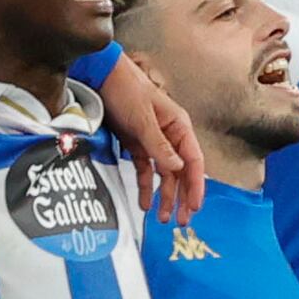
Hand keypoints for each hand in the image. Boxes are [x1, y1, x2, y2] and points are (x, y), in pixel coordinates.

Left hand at [98, 54, 208, 220]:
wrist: (101, 76)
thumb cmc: (127, 91)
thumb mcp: (143, 120)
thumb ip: (159, 146)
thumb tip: (178, 170)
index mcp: (179, 128)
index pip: (194, 162)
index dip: (196, 185)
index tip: (195, 207)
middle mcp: (170, 137)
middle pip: (181, 172)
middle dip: (182, 197)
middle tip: (181, 222)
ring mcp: (153, 142)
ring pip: (165, 175)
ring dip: (165, 196)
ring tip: (162, 218)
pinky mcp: (137, 145)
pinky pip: (145, 170)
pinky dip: (146, 186)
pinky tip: (144, 203)